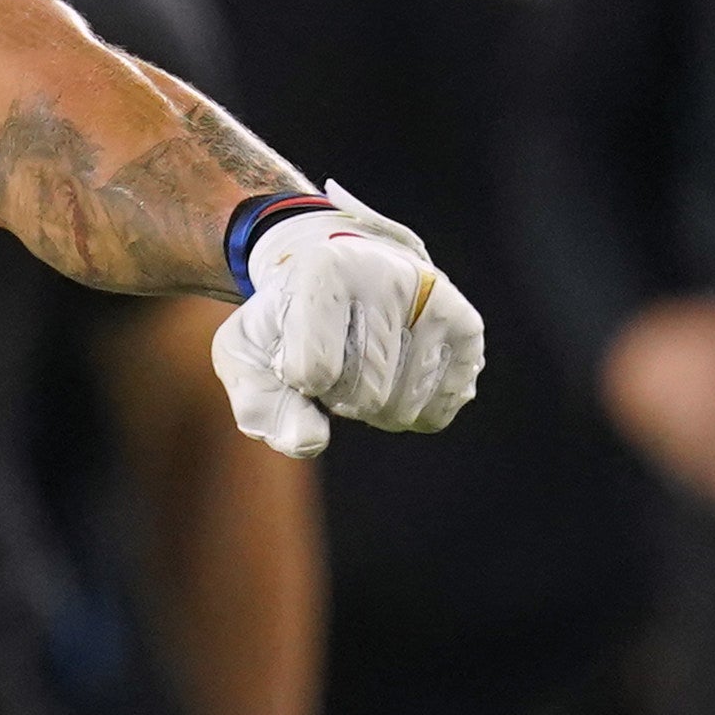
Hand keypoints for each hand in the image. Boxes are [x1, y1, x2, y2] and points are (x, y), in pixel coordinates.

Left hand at [212, 191, 484, 456]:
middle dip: (338, 397)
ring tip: (362, 366)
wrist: (336, 277)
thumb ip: (260, 404)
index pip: (311, 371)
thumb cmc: (286, 322)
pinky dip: (410, 412)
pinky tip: (395, 378)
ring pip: (403, 406)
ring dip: (373, 409)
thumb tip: (309, 443)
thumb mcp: (247, 354)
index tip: (293, 351)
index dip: (297, 381)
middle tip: (332, 362)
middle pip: (364, 393)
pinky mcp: (467, 327)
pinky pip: (440, 407)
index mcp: (325, 271)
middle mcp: (389, 276)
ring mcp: (435, 300)